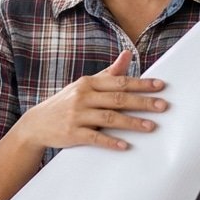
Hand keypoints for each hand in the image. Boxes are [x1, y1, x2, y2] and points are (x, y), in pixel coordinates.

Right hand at [9, 50, 165, 151]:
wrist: (36, 124)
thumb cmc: (66, 103)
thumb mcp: (85, 85)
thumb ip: (109, 73)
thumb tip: (128, 54)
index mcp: (88, 83)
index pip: (119, 82)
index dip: (141, 84)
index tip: (160, 86)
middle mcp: (83, 97)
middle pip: (118, 99)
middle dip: (142, 102)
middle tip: (163, 106)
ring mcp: (77, 115)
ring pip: (109, 118)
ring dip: (131, 122)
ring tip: (151, 126)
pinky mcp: (73, 134)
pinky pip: (95, 138)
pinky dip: (111, 141)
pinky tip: (125, 145)